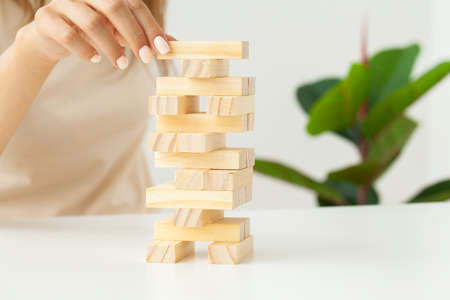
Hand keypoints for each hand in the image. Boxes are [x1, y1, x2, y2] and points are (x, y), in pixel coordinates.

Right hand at [27, 0, 171, 68]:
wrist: (53, 36)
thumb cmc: (93, 32)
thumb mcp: (120, 32)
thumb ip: (144, 36)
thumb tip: (174, 44)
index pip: (134, 3)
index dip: (150, 26)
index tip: (163, 49)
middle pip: (115, 6)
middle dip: (134, 35)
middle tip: (146, 59)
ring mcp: (64, 4)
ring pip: (92, 22)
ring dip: (111, 46)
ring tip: (121, 64)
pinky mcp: (47, 19)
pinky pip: (67, 34)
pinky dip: (85, 50)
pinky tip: (95, 59)